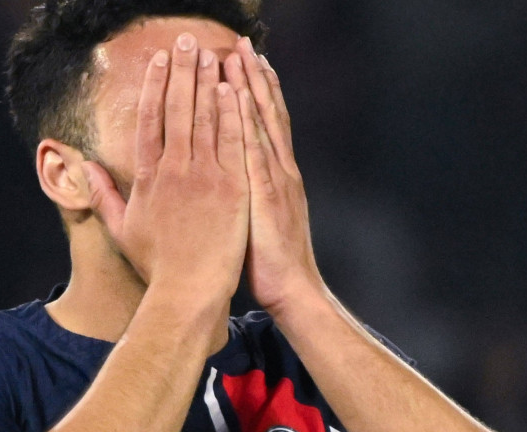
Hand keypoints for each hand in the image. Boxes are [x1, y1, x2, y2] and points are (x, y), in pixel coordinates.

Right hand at [83, 34, 249, 303]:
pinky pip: (231, 141)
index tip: (159, 60)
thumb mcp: (121, 230)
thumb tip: (85, 169)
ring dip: (207, 82)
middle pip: (177, 109)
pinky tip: (233, 88)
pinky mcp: (231, 187)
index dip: (154, 86)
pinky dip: (232, 112)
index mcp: (147, 178)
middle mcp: (174, 170)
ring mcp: (204, 176)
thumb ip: (103, 196)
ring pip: (205, 118)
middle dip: (182, 71)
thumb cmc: (156, 265)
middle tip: (187, 40)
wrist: (188, 290)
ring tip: (210, 52)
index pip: (149, 120)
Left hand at [225, 39, 323, 313]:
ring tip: (240, 55)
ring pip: (262, 123)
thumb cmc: (270, 265)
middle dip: (253, 77)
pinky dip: (247, 118)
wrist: (294, 291)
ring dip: (250, 87)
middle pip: (265, 114)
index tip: (244, 62)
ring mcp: (276, 179)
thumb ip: (249, 198)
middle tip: (242, 44)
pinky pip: (254, 147)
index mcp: (276, 177)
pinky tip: (238, 96)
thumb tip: (232, 185)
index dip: (255, 93)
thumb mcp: (259, 223)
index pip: (265, 125)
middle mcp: (279, 170)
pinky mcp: (267, 193)